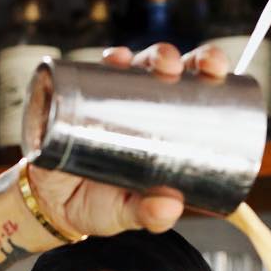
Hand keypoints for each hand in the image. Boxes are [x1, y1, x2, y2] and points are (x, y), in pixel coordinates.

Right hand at [24, 41, 230, 239]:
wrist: (53, 207)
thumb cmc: (100, 205)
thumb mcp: (129, 214)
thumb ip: (150, 216)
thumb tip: (171, 208)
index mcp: (165, 124)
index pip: (193, 88)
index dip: (209, 70)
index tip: (217, 70)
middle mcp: (140, 103)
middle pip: (168, 68)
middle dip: (182, 57)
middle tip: (182, 68)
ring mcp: (110, 98)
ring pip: (135, 64)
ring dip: (150, 55)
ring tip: (159, 64)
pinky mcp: (80, 100)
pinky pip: (93, 73)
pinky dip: (107, 62)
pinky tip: (116, 59)